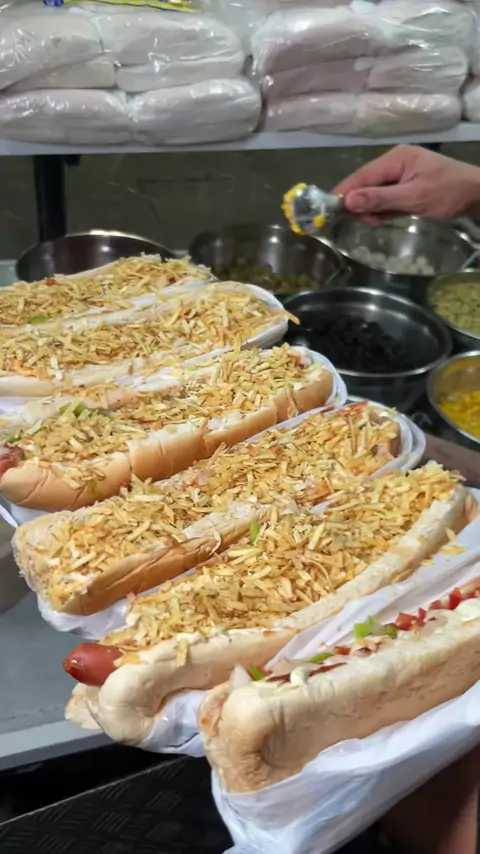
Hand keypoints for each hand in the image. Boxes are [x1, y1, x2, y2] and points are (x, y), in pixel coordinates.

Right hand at [333, 145, 479, 220]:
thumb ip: (381, 199)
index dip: (345, 193)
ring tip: (375, 222)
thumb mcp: (414, 198)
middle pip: (365, 183)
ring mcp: (400, 172)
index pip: (362, 176)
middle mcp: (394, 161)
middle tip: (362, 222)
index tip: (328, 210)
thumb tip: (349, 201)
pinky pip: (385, 195)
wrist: (476, 193)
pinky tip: (382, 218)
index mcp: (396, 159)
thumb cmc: (447, 193)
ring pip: (374, 191)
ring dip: (371, 208)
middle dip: (359, 203)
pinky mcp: (405, 183)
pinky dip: (381, 208)